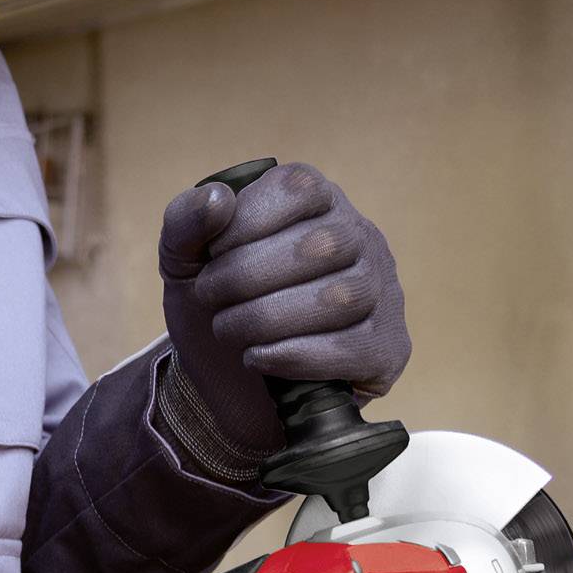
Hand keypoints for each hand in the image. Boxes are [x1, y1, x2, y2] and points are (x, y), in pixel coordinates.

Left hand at [159, 162, 409, 456]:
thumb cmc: (217, 306)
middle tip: (210, 298)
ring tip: (229, 330)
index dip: (244, 223)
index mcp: (318, 201)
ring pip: (338, 299)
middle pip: (319, 246)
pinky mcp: (388, 348)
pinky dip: (294, 356)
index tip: (209, 256)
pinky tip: (258, 358)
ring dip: (265, 319)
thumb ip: (186, 221)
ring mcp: (383, 293)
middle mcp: (361, 238)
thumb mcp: (184, 260)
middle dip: (246, 276)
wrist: (230, 383)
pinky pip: (352, 349)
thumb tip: (218, 197)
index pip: (298, 189)